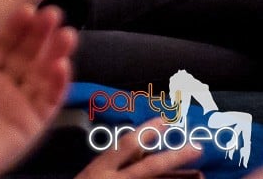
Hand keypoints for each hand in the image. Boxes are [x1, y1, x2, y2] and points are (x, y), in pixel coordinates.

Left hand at [0, 5, 76, 178]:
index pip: (3, 42)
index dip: (16, 26)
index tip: (26, 10)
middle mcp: (2, 83)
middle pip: (26, 52)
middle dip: (40, 32)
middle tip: (52, 14)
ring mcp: (17, 102)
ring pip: (41, 71)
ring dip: (56, 51)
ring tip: (66, 35)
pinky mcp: (30, 124)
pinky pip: (48, 100)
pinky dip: (57, 84)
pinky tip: (63, 67)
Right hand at [77, 119, 201, 178]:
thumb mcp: (91, 173)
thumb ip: (113, 160)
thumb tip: (138, 145)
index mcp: (101, 169)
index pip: (126, 146)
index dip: (146, 132)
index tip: (165, 120)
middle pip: (150, 168)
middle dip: (175, 157)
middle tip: (197, 148)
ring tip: (201, 175)